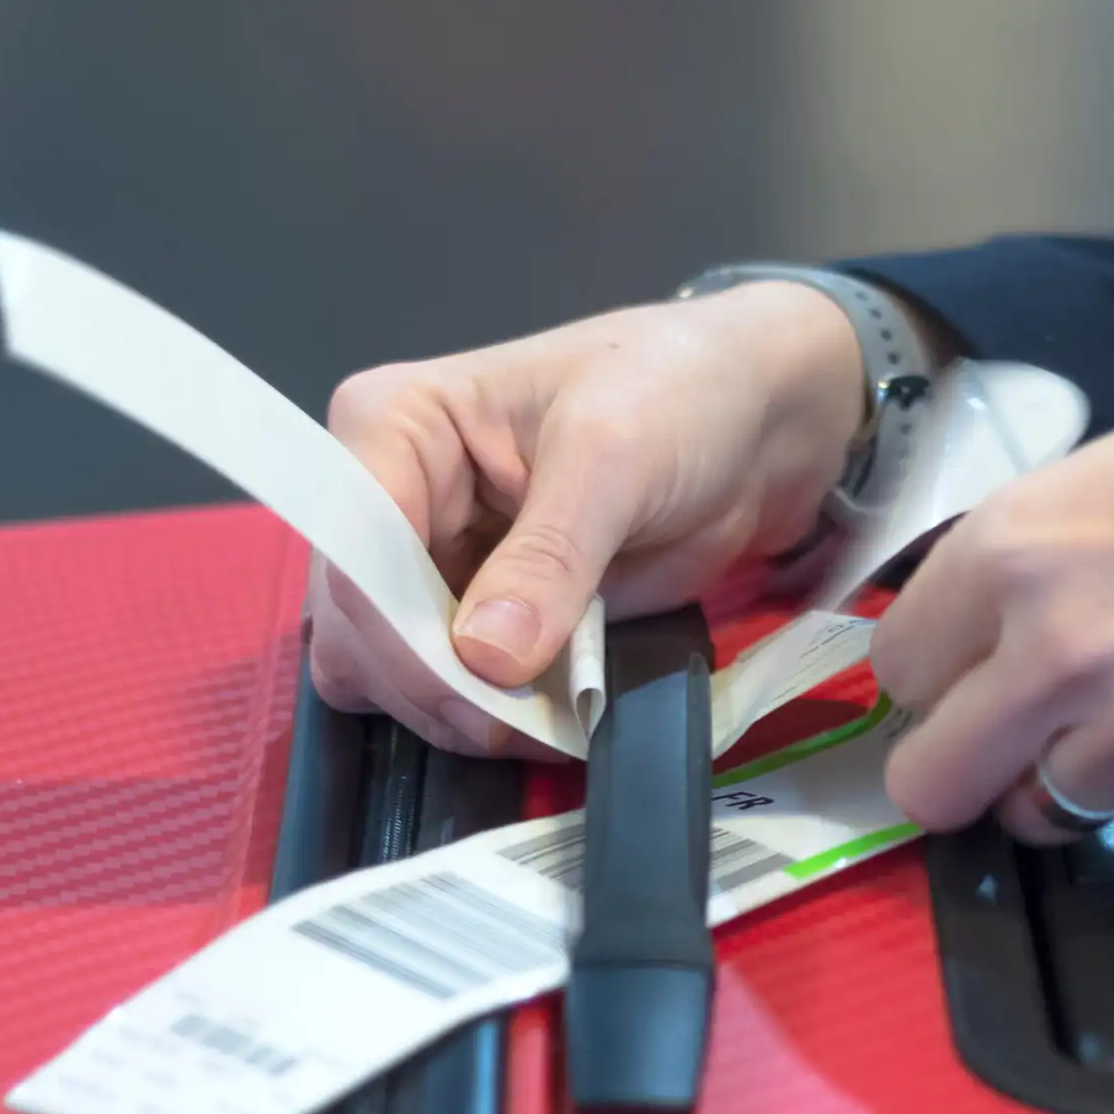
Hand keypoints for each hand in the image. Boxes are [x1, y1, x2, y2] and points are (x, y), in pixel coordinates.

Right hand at [309, 283, 865, 754]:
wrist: (759, 419)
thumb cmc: (679, 393)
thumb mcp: (613, 455)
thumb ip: (549, 555)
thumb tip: (485, 658)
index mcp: (392, 425)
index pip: (353, 549)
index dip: (398, 631)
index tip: (474, 689)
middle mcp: (390, 498)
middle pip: (358, 624)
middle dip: (432, 683)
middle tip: (521, 720)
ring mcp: (432, 566)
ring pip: (391, 673)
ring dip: (458, 712)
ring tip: (544, 719)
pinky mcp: (480, 619)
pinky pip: (452, 692)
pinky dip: (493, 720)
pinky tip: (551, 720)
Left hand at [871, 328, 1113, 841]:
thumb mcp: (1093, 484)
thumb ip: (1009, 579)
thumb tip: (947, 672)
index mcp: (1009, 555)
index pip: (898, 676)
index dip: (937, 688)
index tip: (969, 687)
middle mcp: (1062, 649)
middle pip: (936, 784)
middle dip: (972, 776)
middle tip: (1022, 750)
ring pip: (1056, 811)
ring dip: (1102, 775)